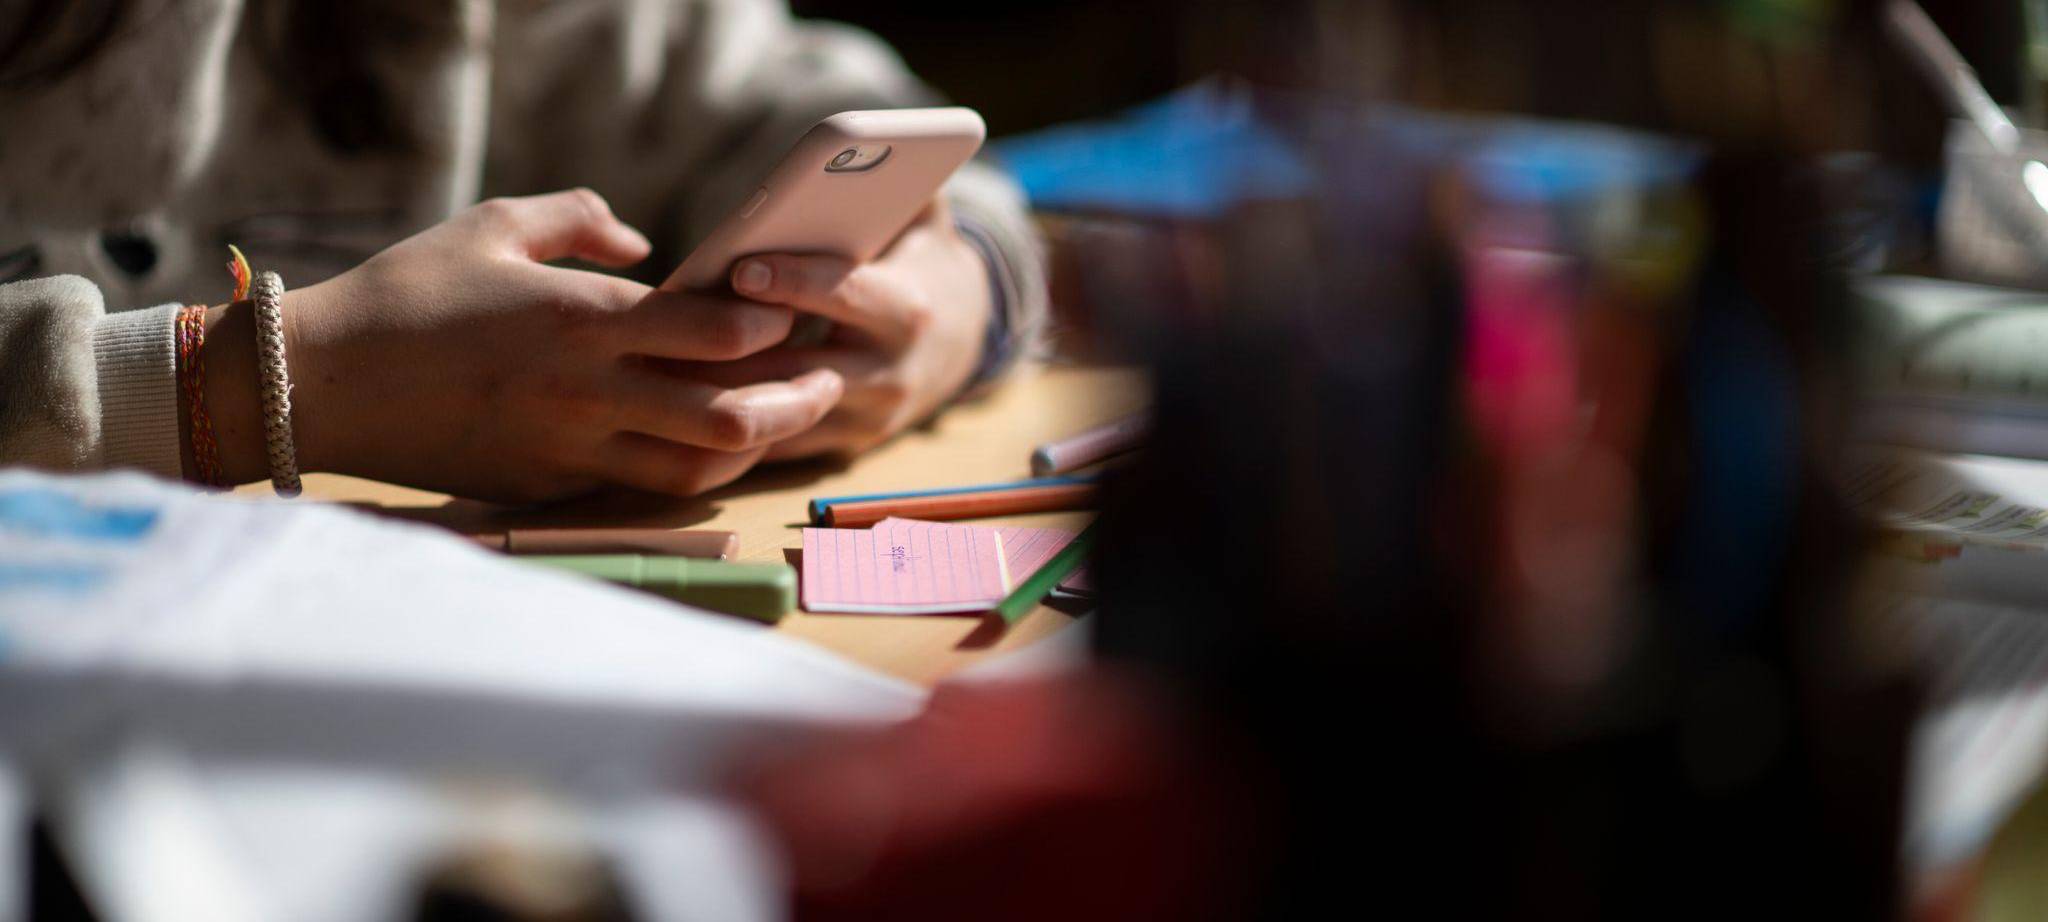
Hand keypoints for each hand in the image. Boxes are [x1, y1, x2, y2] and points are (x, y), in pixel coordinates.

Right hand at [194, 189, 842, 501]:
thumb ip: (580, 220)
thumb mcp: (493, 225)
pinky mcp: (551, 486)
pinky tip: (711, 448)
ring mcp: (571, 447)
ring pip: (699, 467)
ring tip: (781, 421)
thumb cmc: (409, 293)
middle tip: (825, 381)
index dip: (771, 328)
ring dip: (755, 447)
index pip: (716, 333)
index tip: (791, 314)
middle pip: (730, 415)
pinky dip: (690, 470)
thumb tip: (646, 244)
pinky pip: (644, 486)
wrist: (322, 383)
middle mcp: (589, 391)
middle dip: (795, 400)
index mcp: (583, 319)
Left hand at [671, 202, 994, 458]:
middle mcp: (890, 373)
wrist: (962, 346)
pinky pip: (775, 446)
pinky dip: (727, 426)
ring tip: (654, 365)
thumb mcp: (927, 220)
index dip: (795, 281)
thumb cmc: (921, 264)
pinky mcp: (841, 447)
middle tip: (666, 329)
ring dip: (717, 391)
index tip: (742, 268)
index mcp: (909, 312)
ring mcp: (865, 419)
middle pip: (798, 363)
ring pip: (779, 413)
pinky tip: (674, 402)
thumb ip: (903, 182)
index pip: (847, 294)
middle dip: (733, 348)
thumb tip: (869, 142)